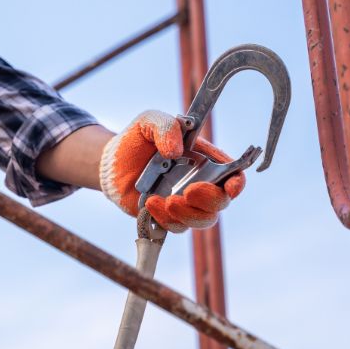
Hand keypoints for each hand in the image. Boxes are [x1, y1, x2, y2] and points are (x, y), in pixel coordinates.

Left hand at [99, 110, 244, 232]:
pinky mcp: (167, 216)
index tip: (231, 186)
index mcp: (204, 160)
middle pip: (220, 202)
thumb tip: (177, 150)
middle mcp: (199, 183)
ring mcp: (184, 203)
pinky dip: (166, 219)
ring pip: (202, 220)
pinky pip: (176, 227)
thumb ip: (165, 126)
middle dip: (209, 199)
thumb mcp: (150, 121)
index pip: (232, 174)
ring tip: (167, 200)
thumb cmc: (137, 140)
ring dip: (188, 214)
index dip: (237, 182)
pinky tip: (149, 203)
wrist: (112, 163)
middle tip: (188, 191)